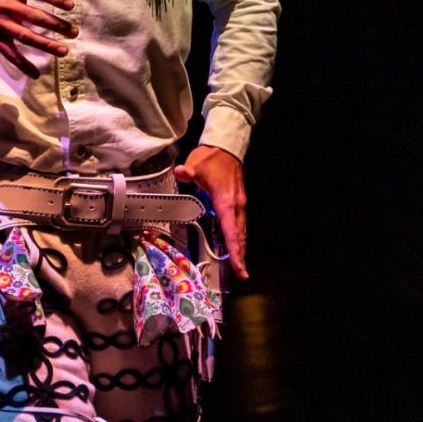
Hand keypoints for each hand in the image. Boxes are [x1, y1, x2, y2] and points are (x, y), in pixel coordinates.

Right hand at [0, 0, 76, 77]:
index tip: (70, 5)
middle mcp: (7, 5)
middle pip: (35, 17)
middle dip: (56, 25)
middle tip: (73, 31)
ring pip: (25, 36)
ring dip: (45, 45)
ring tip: (63, 50)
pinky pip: (9, 52)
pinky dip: (22, 64)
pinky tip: (35, 73)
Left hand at [176, 145, 249, 279]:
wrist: (226, 147)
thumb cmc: (212, 158)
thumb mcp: (197, 164)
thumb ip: (188, 171)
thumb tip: (181, 172)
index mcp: (227, 201)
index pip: (231, 231)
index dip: (235, 251)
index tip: (239, 267)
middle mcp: (237, 205)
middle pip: (240, 236)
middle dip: (240, 255)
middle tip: (241, 274)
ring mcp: (239, 203)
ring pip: (241, 231)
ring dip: (240, 248)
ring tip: (239, 264)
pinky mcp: (238, 201)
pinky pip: (239, 224)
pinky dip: (238, 237)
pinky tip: (235, 244)